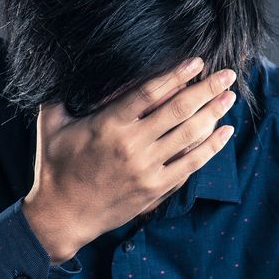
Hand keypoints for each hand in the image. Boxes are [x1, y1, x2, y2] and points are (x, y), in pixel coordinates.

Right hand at [22, 57, 237, 264]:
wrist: (62, 216)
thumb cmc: (55, 168)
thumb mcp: (49, 127)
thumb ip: (57, 97)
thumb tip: (62, 70)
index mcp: (108, 124)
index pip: (151, 92)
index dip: (177, 74)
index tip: (197, 62)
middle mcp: (132, 145)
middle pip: (179, 110)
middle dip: (207, 89)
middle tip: (227, 74)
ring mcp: (147, 169)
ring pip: (189, 135)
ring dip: (213, 113)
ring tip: (229, 97)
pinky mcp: (155, 189)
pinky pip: (190, 164)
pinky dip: (210, 147)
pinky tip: (223, 133)